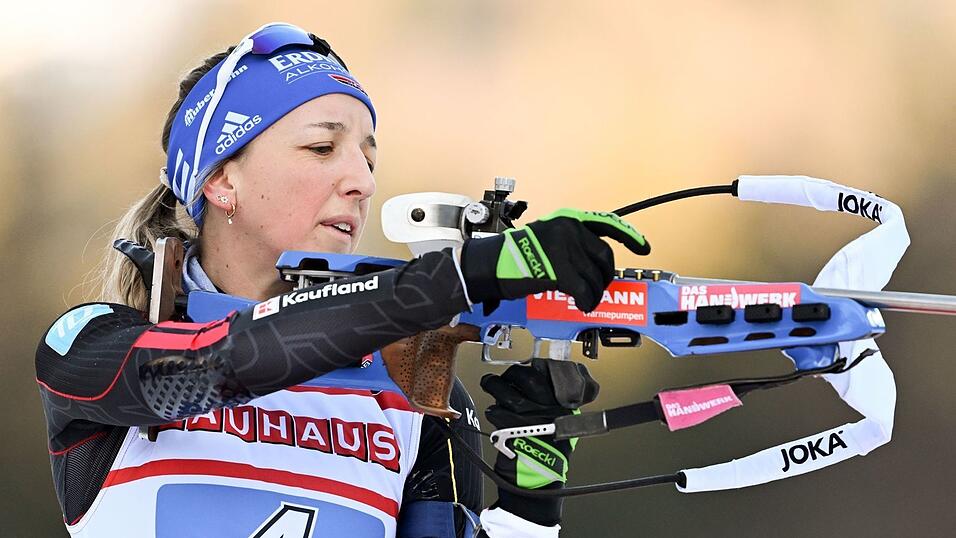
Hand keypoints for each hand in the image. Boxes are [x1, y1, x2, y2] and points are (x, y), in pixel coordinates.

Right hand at [460, 208, 648, 313]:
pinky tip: (583, 305)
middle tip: (600, 287)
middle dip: (605, 276)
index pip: (607, 224)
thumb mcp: (546, 238)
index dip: (629, 237)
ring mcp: (563, 249)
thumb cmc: (514, 257)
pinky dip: (588, 301)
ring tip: (587, 300)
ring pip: (595, 277)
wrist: (489, 266)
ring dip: (595, 294)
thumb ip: (572, 244)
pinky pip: (585, 290)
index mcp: (567, 220)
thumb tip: (595, 264)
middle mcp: (568, 230)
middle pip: (604, 256)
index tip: (643, 247)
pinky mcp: (558, 270)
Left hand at [481, 358, 598, 526]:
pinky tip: (494, 412)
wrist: (540, 477)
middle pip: (526, 377)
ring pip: (506, 391)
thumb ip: (556, 401)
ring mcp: (528, 416)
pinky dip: (492, 410)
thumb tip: (540, 379)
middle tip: (508, 375)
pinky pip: (495, 411)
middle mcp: (546, 408)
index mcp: (562, 405)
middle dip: (514, 373)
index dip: (537, 367)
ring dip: (493, 385)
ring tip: (489, 383)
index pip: (550, 374)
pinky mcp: (509, 428)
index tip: (531, 367)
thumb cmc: (551, 450)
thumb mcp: (566, 423)